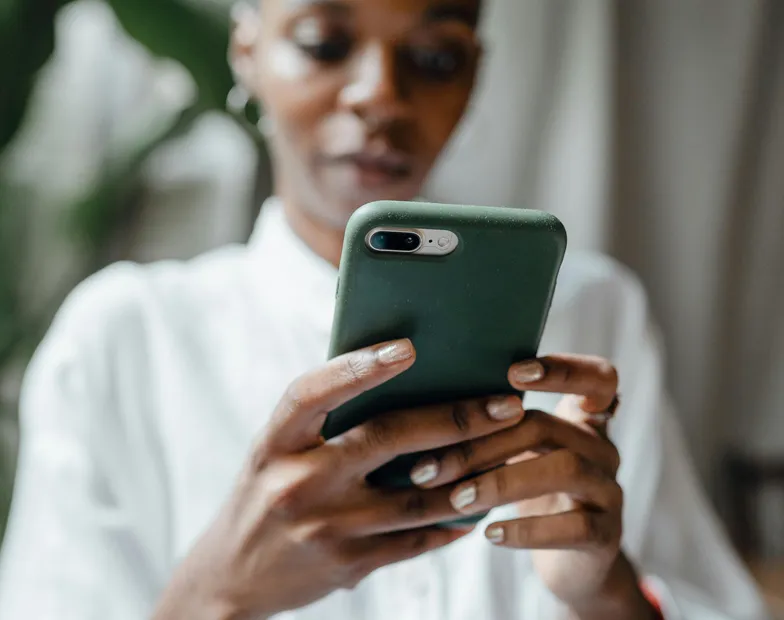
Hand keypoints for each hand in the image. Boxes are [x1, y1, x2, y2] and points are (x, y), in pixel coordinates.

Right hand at [153, 339, 526, 619]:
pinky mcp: (347, 565)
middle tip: (505, 403)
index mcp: (275, 443)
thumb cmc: (263, 494)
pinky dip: (450, 523)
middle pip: (388, 439)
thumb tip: (399, 381)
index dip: (359, 367)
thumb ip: (323, 422)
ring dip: (470, 473)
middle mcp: (297, 483)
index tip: (408, 348)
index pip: (314, 393)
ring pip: (416, 497)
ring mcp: (324, 528)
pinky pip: (414, 541)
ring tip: (509, 450)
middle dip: (456, 418)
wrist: (230, 577)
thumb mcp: (276, 452)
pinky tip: (477, 506)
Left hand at [409, 354, 653, 617]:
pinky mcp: (608, 535)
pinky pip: (574, 527)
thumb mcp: (517, 454)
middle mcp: (602, 448)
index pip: (597, 377)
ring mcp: (610, 491)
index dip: (563, 369)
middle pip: (547, 426)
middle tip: (430, 466)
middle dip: (483, 443)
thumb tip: (424, 406)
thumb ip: (495, 425)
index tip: (513, 372)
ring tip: (457, 498)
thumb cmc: (530, 494)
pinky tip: (490, 532)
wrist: (569, 563)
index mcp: (582, 419)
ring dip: (502, 482)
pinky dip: (527, 530)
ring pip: (565, 469)